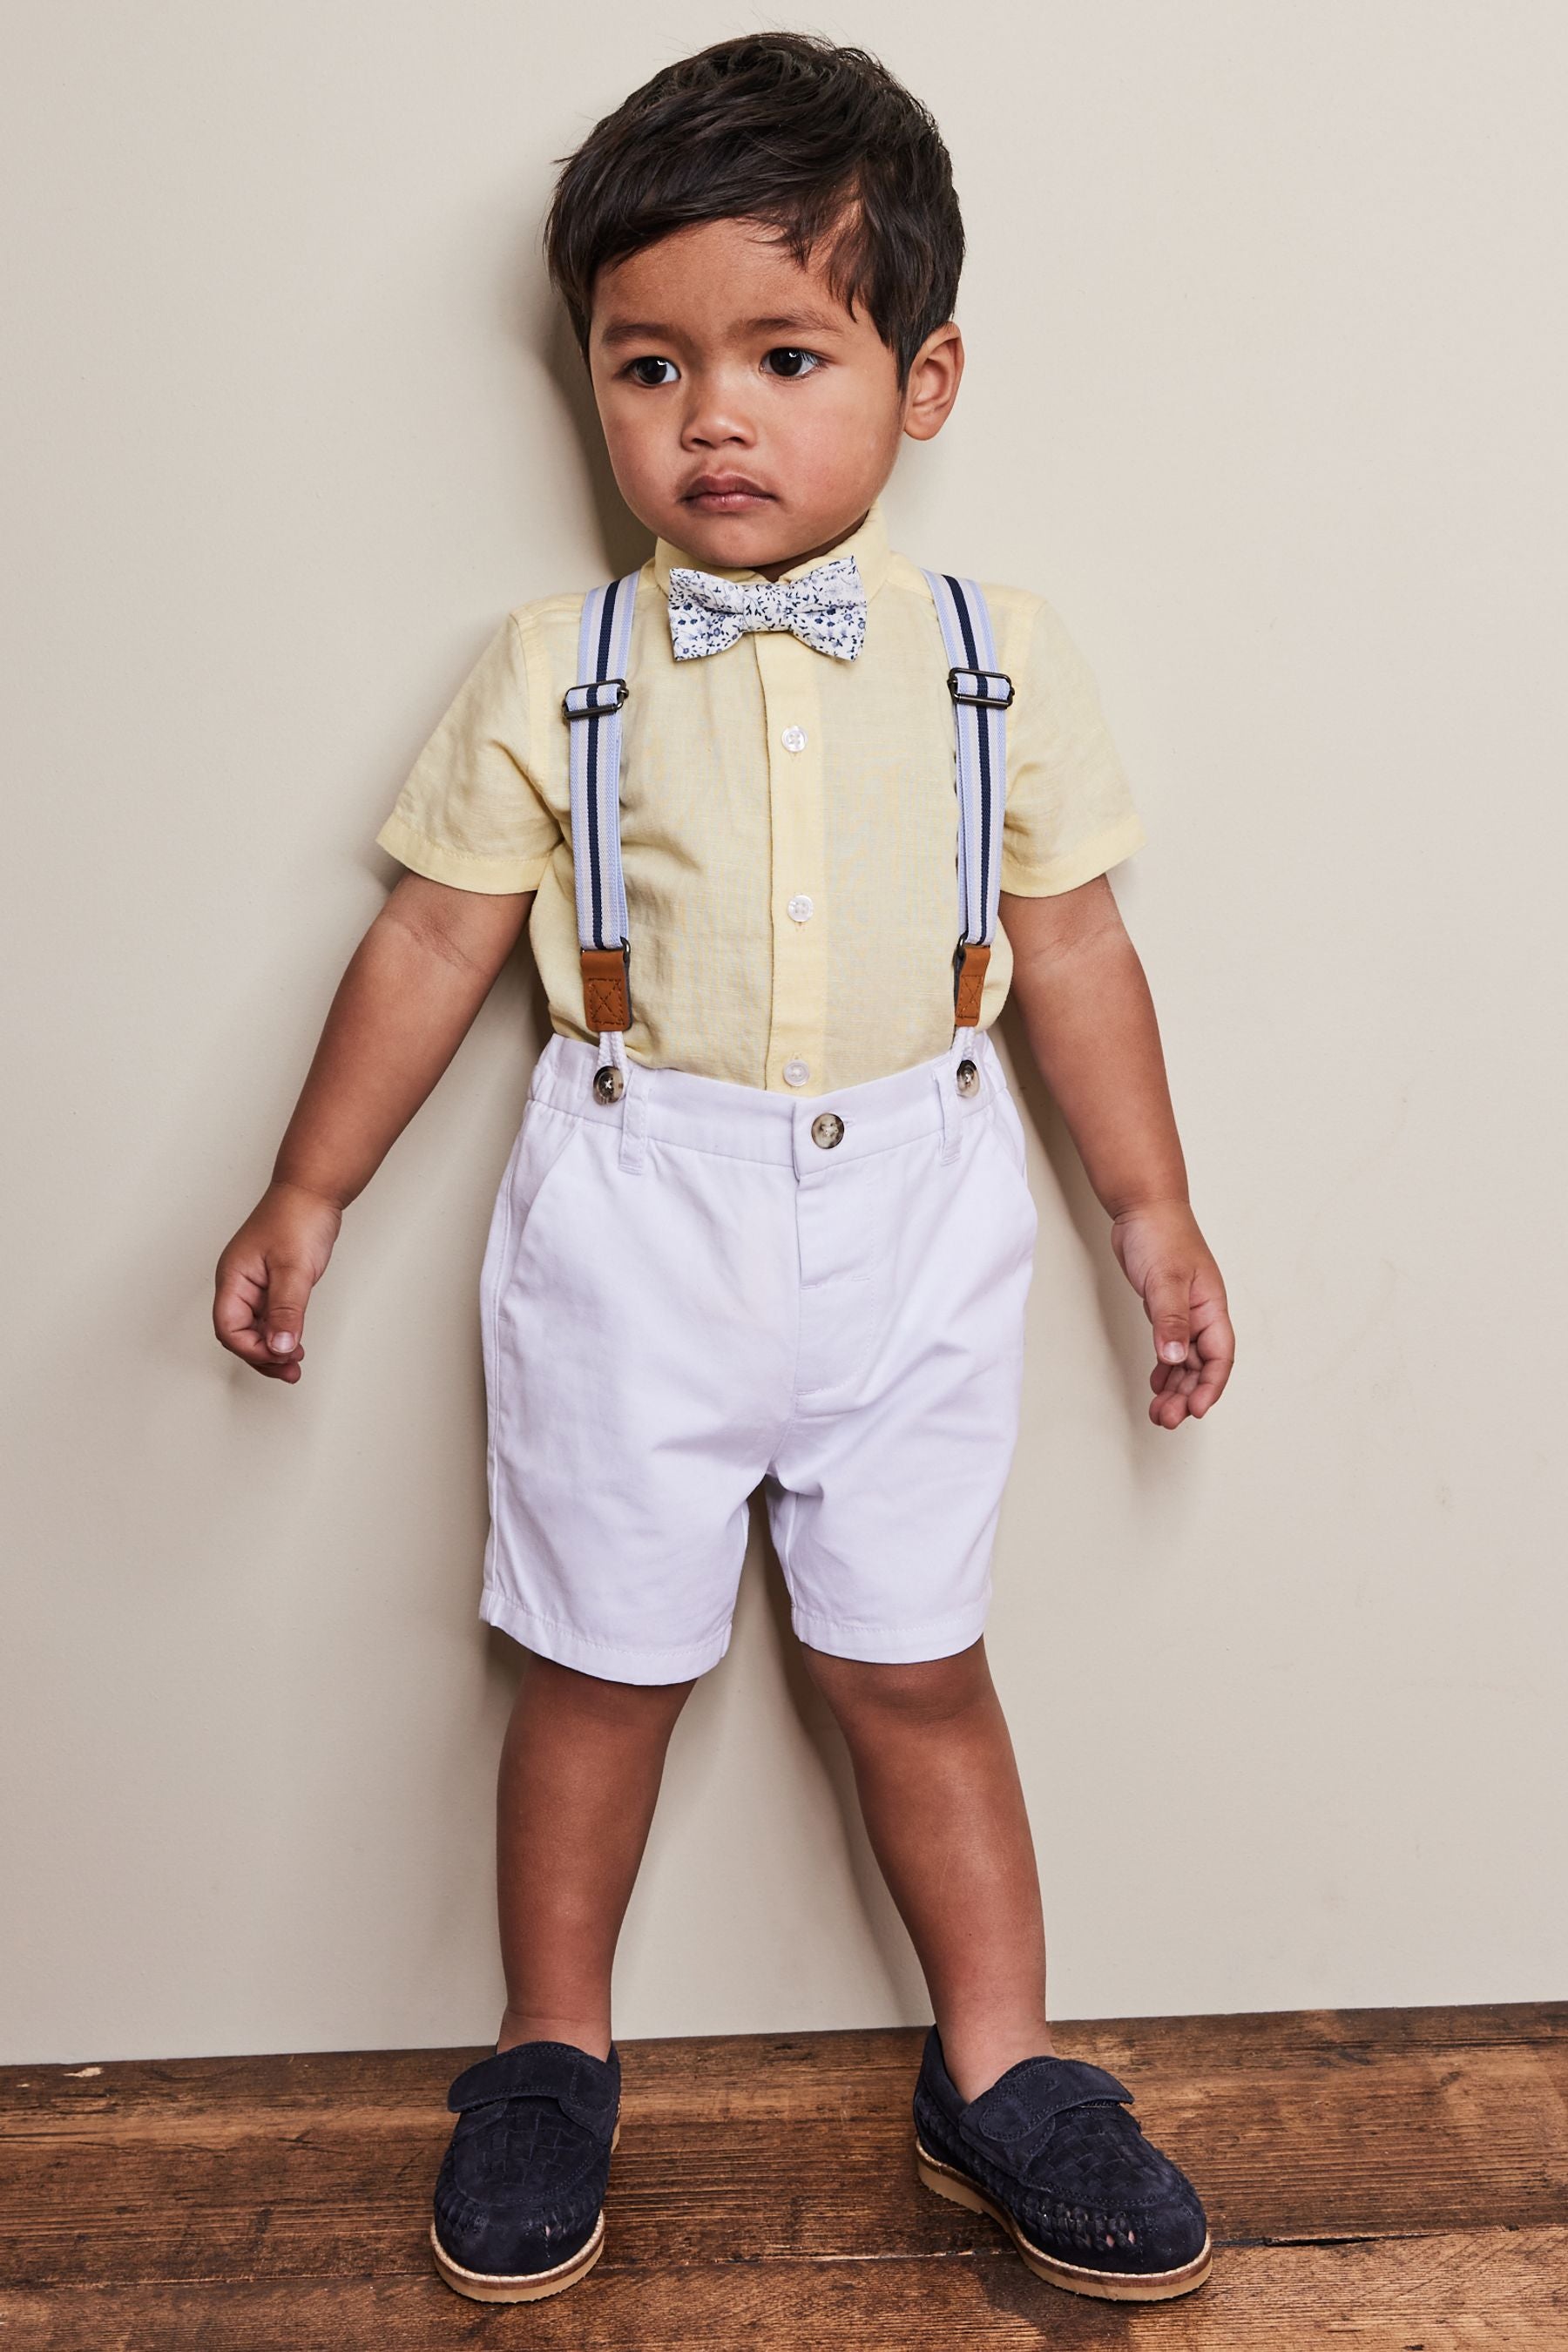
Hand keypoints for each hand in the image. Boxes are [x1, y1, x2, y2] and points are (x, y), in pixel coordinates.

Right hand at [213, 1181, 342, 1383]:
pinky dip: (281, 1334)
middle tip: (291, 1370)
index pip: (229, 1328)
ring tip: (294, 1365)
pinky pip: (270, 1318)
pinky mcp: (272, 1283)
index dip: (252, 1349)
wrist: (312, 1191)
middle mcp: (239, 1284)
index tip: (280, 1356)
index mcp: (233, 1279)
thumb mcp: (293, 1268)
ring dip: (273, 1349)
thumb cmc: (296, 1217)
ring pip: (255, 1329)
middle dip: (263, 1356)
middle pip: (239, 1334)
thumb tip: (278, 1348)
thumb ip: (286, 1310)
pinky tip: (294, 1344)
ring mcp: (254, 1285)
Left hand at [1110, 1200, 1234, 1429]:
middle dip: (1187, 1395)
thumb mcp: (1167, 1279)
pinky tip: (1157, 1383)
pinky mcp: (1164, 1309)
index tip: (1194, 1410)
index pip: (1220, 1356)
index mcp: (1212, 1307)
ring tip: (1159, 1412)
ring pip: (1185, 1361)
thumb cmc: (1162, 1235)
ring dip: (1175, 1387)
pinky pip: (1171, 1348)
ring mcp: (1184, 1312)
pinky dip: (1165, 1368)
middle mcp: (1202, 1314)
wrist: (1142, 1208)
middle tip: (1167, 1418)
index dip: (1210, 1386)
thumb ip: (1170, 1320)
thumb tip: (1176, 1359)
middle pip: (1203, 1366)